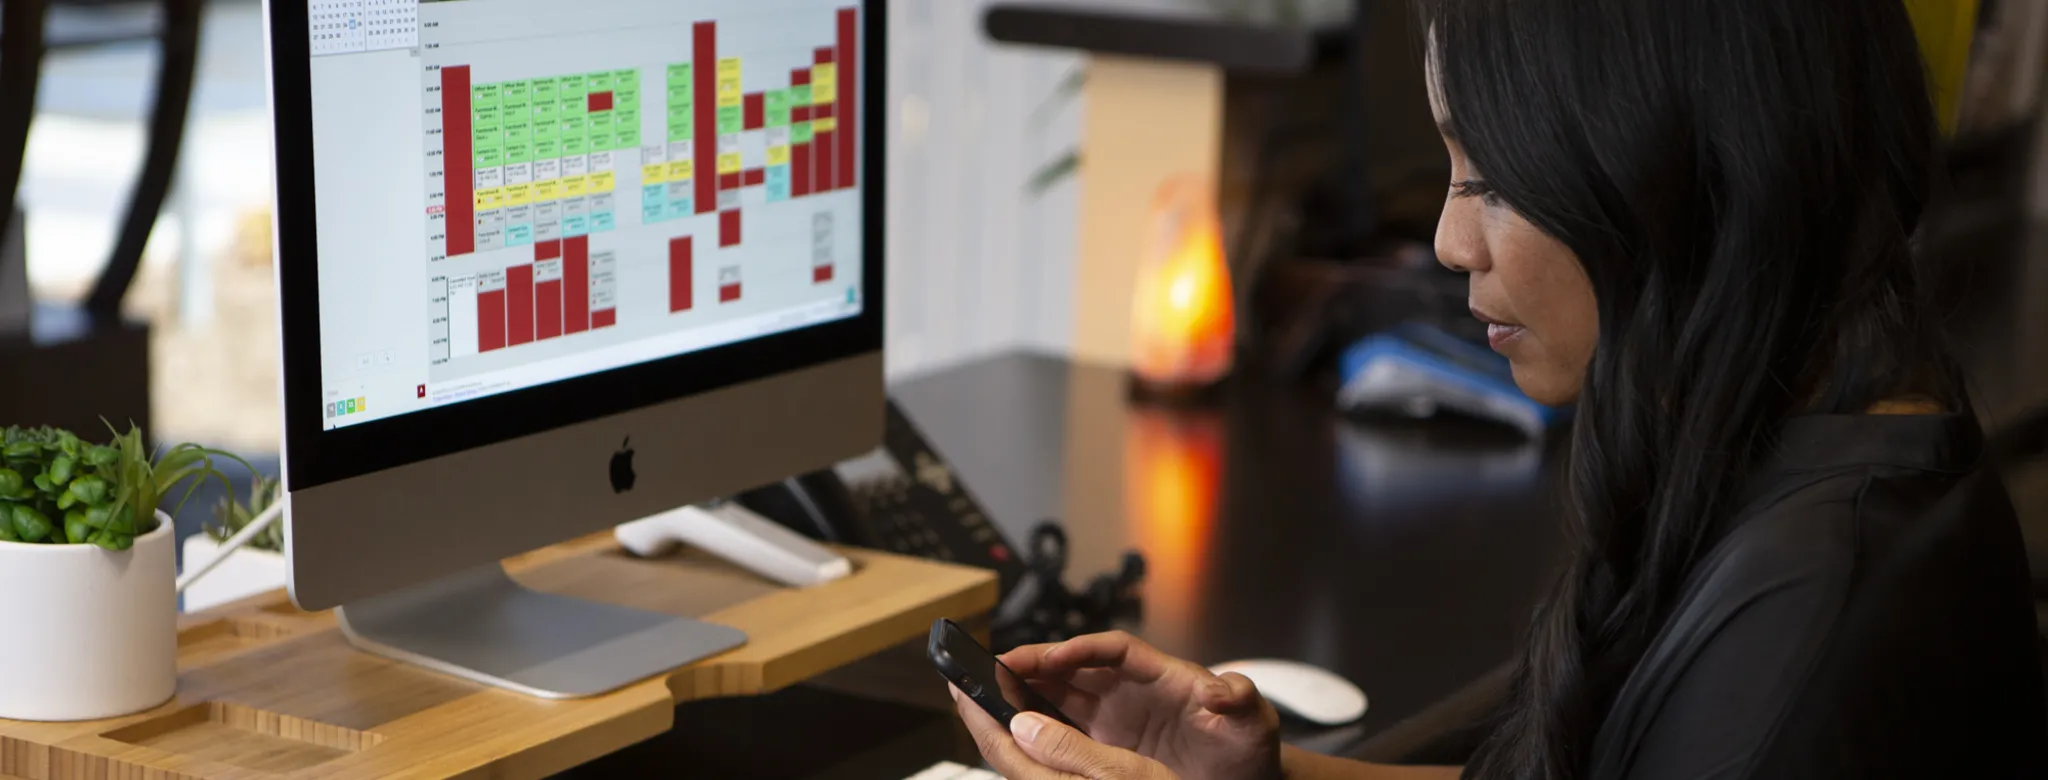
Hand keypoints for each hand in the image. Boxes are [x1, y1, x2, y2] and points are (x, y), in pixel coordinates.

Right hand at [952, 631, 1280, 779]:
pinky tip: (1005, 728)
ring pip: (1057, 695)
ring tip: (981, 691)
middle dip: (1031, 665)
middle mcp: (1129, 690)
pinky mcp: (1103, 744)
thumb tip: (1226, 688)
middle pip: (1072, 667)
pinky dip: (1031, 724)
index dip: (1078, 649)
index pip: (1111, 651)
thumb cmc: (1248, 745)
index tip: (1050, 656)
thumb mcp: (1251, 721)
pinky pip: (1059, 727)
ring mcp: (1113, 716)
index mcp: (1160, 674)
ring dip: (1021, 691)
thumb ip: (1239, 700)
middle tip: (990, 668)